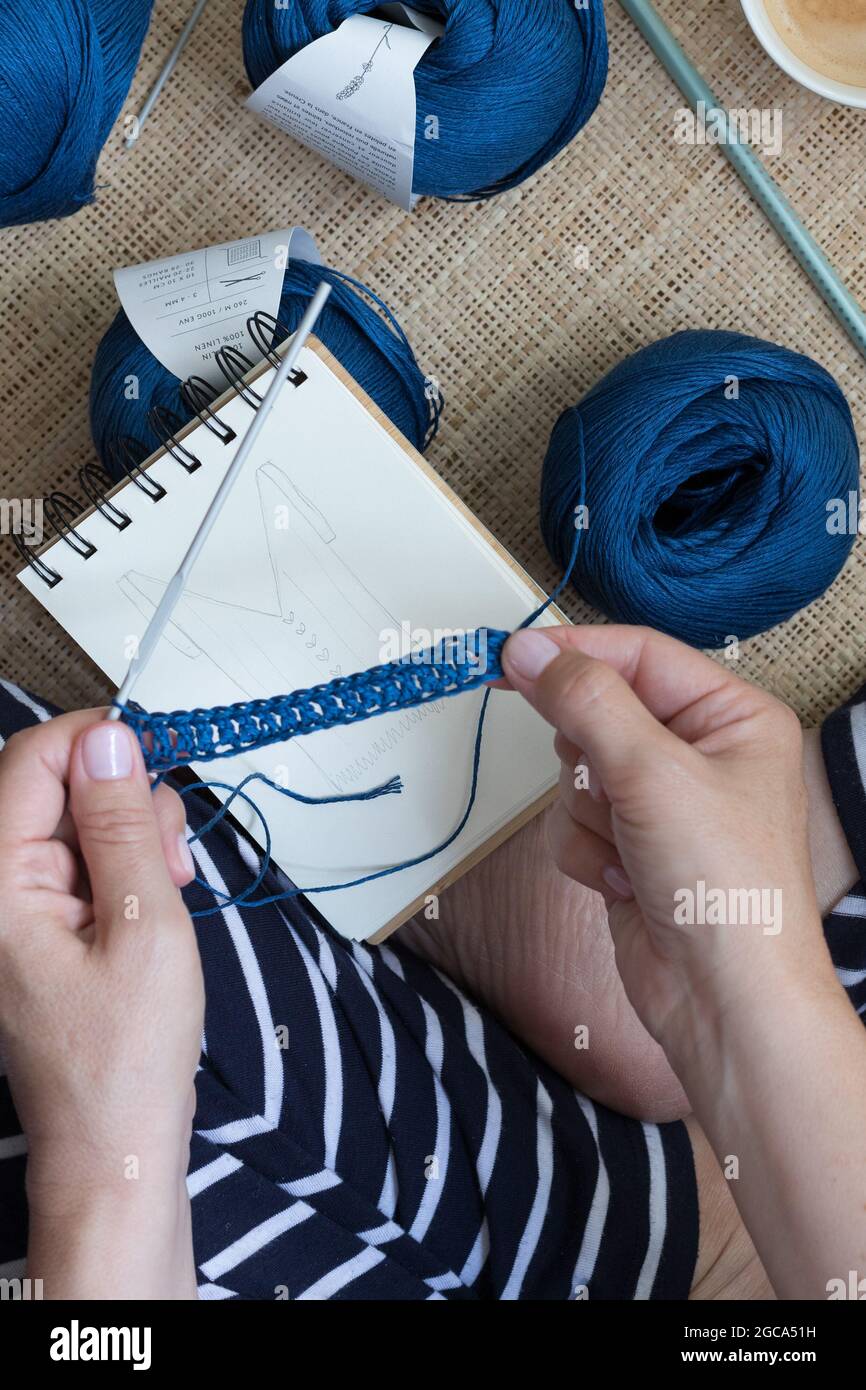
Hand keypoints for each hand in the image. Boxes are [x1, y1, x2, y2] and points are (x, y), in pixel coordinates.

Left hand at [0, 711, 202, 1297]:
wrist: (114, 1145)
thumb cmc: (126, 1057)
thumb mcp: (146, 924)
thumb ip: (123, 825)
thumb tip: (109, 741)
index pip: (30, 762)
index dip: (95, 742)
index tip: (153, 754)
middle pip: (48, 788)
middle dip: (119, 796)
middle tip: (170, 847)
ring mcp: (9, 912)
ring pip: (68, 821)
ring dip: (127, 831)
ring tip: (169, 881)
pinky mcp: (31, 927)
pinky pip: (73, 862)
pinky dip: (120, 863)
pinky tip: (153, 895)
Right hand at [500, 625, 838, 1063]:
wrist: (724, 1002)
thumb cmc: (724, 885)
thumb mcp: (653, 772)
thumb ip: (584, 701)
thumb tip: (526, 649)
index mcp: (732, 716)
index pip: (639, 655)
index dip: (575, 654)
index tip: (510, 657)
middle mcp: (701, 753)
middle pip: (598, 712)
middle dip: (590, 758)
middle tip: (611, 788)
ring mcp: (662, 803)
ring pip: (576, 771)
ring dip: (589, 815)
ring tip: (633, 850)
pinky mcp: (630, 846)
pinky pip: (572, 820)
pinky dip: (586, 852)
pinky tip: (625, 882)